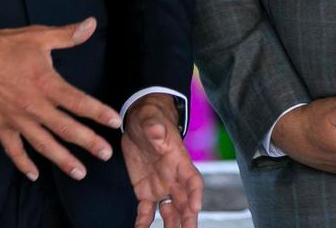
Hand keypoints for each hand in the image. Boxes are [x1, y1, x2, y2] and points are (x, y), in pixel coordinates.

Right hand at [0, 17, 121, 181]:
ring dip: (62, 160)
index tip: (115, 121)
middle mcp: (34, 106)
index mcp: (46, 84)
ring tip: (80, 172)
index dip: (98, 112)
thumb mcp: (38, 36)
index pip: (78, 102)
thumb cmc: (5, 46)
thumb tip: (91, 23)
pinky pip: (14, 150)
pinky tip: (34, 175)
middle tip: (106, 154)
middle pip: (66, 129)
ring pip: (44, 145)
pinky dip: (23, 164)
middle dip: (88, 142)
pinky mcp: (1, 126)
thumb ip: (67, 34)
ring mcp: (17, 119)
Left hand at [123, 94, 202, 227]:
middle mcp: (173, 178)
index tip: (195, 206)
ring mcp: (160, 187)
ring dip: (172, 226)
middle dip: (188, 218)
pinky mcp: (145, 192)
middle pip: (185, 202)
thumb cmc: (150, 119)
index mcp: (179, 161)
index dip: (196, 194)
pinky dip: (144, 223)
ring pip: (170, 212)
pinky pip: (147, 212)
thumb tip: (157, 131)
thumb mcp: (151, 120)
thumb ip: (155, 128)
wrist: (139, 123)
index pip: (193, 180)